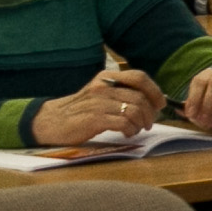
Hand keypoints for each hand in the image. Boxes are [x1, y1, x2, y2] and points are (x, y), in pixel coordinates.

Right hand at [31, 66, 162, 146]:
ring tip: (136, 129)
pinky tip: (126, 133)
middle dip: (150, 113)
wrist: (51, 121)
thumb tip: (153, 101)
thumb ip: (122, 93)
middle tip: (148, 123)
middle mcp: (103, 87)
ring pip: (134, 110)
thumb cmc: (81, 109)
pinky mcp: (94, 119)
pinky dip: (131, 130)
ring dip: (141, 123)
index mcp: (106, 78)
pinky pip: (124, 123)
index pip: (139, 77)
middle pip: (140, 98)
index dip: (154, 91)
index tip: (160, 104)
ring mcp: (98, 103)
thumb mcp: (100, 94)